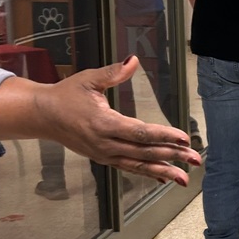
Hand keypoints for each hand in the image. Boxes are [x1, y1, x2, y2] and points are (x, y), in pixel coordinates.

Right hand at [22, 57, 199, 184]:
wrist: (43, 116)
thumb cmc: (66, 95)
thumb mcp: (88, 79)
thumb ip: (113, 72)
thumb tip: (132, 60)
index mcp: (103, 123)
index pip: (140, 132)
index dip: (163, 135)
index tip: (183, 137)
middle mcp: (105, 143)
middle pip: (145, 152)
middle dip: (172, 156)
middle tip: (195, 158)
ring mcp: (104, 154)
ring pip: (139, 165)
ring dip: (164, 171)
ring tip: (185, 178)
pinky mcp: (104, 159)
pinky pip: (129, 168)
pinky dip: (148, 173)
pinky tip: (165, 176)